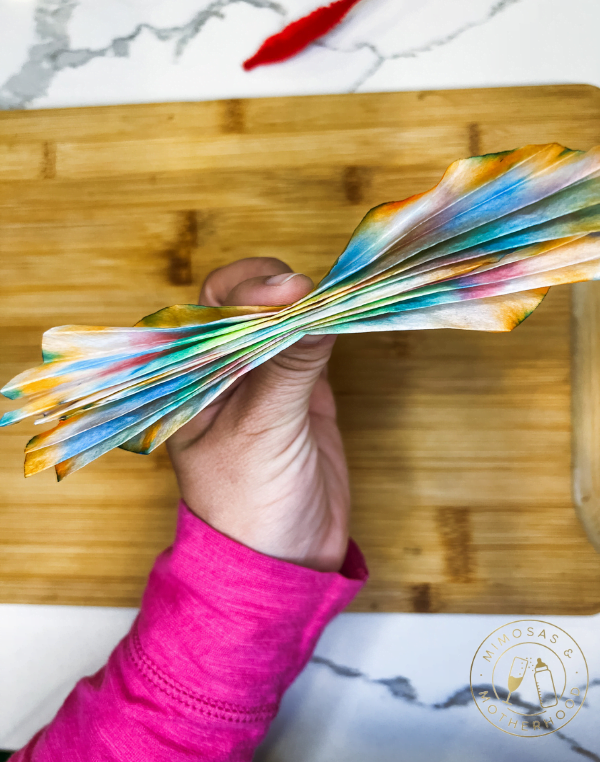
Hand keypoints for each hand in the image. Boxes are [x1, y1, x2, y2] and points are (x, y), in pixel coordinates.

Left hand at [166, 257, 349, 571]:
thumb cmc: (250, 507)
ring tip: (335, 295)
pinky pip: (313, 344)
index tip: (288, 289)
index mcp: (192, 377)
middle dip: (276, 288)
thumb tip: (309, 298)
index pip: (210, 311)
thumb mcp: (264, 432)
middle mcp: (223, 369)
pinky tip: (346, 314)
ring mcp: (264, 377)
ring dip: (307, 303)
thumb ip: (286, 366)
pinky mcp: (302, 390)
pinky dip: (330, 326)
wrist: (287, 560)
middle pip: (245, 304)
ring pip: (282, 319)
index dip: (246, 291)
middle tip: (309, 290)